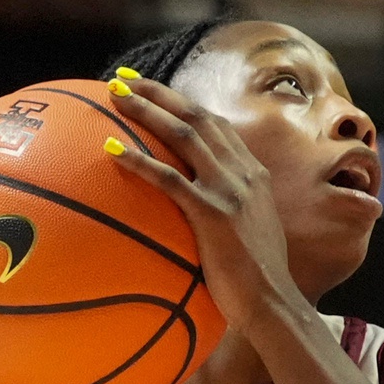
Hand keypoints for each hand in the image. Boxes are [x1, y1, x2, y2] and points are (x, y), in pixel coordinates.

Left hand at [105, 76, 299, 331]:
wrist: (273, 303)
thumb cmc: (256, 280)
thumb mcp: (251, 232)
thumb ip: (230, 210)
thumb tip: (197, 210)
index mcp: (254, 175)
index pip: (216, 125)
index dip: (182, 103)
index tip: (152, 89)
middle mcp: (245, 174)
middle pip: (197, 118)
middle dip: (159, 93)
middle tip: (124, 80)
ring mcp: (231, 191)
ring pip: (184, 136)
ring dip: (148, 110)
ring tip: (114, 96)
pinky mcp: (213, 214)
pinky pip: (169, 179)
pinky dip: (139, 160)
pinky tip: (110, 150)